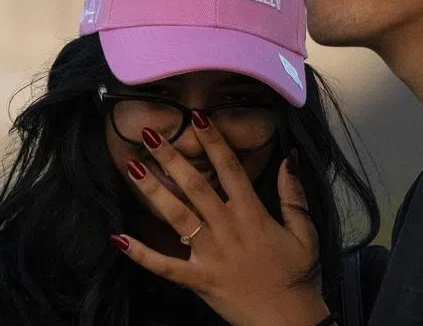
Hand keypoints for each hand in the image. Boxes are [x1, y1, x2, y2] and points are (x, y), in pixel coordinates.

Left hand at [111, 114, 329, 325]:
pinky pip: (165, 266)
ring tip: (132, 167)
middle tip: (148, 133)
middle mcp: (227, 228)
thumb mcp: (305, 231)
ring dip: (153, 191)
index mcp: (253, 214)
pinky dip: (141, 254)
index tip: (197, 117)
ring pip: (176, 217)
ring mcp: (210, 255)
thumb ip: (293, 194)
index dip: (213, 141)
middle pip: (195, 186)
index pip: (230, 169)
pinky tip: (118, 238)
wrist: (289, 320)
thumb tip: (288, 158)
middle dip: (171, 157)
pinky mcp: (198, 279)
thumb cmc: (299, 274)